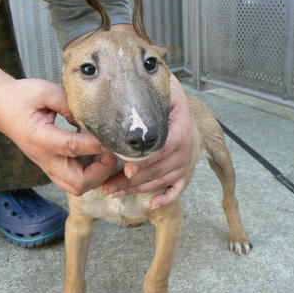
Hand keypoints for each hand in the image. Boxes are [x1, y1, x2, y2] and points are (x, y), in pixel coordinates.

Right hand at [0, 78, 117, 194]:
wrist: (1, 108)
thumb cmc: (21, 97)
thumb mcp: (44, 91)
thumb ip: (69, 102)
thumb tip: (93, 116)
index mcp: (39, 138)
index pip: (71, 147)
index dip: (95, 144)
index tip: (112, 136)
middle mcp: (44, 158)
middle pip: (77, 182)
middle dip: (101, 171)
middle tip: (110, 151)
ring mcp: (48, 166)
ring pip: (77, 187)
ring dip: (97, 176)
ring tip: (106, 154)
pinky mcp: (53, 168)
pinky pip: (75, 182)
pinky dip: (91, 175)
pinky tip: (99, 156)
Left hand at [102, 74, 194, 208]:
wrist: (181, 105)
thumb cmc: (166, 95)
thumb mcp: (164, 87)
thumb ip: (148, 89)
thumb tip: (123, 89)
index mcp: (181, 128)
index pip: (164, 149)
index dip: (146, 161)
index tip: (127, 169)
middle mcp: (186, 148)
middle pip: (158, 170)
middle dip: (130, 180)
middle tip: (107, 186)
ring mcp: (186, 163)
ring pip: (160, 181)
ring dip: (136, 190)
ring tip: (112, 191)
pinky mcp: (184, 172)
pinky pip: (177, 189)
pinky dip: (167, 198)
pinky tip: (153, 205)